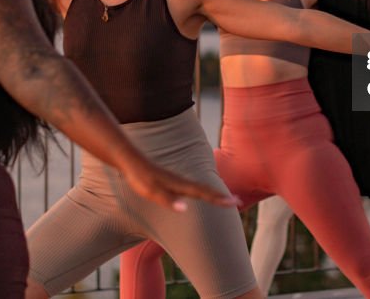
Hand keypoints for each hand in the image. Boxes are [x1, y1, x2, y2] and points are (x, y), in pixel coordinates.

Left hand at [122, 160, 239, 211]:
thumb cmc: (140, 177)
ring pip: (201, 188)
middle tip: (239, 201)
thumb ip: (168, 200)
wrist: (131, 160)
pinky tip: (203, 193)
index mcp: (180, 185)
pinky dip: (204, 191)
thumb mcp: (151, 191)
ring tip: (226, 199)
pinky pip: (194, 187)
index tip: (236, 203)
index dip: (219, 199)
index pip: (204, 194)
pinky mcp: (172, 180)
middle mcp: (182, 181)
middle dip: (222, 197)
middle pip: (206, 190)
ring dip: (215, 194)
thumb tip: (185, 209)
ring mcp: (178, 180)